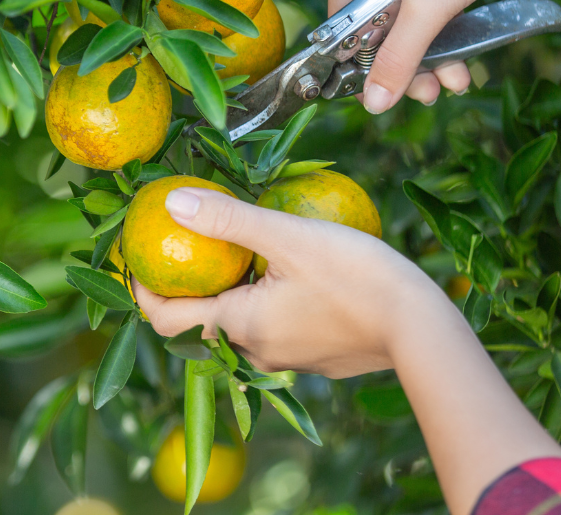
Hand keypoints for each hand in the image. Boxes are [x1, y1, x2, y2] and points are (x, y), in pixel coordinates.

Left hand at [131, 186, 451, 378]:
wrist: (425, 330)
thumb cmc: (356, 277)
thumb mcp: (287, 236)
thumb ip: (228, 219)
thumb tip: (172, 200)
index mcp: (239, 326)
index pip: (166, 319)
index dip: (142, 291)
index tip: (135, 260)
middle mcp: (256, 353)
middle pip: (202, 323)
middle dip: (188, 287)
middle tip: (185, 244)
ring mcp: (290, 360)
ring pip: (242, 326)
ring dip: (230, 293)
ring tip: (237, 251)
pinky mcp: (319, 357)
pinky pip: (276, 329)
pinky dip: (265, 302)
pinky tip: (285, 271)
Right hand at [326, 0, 548, 112]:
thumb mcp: (429, 9)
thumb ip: (398, 59)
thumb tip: (374, 105)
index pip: (345, 21)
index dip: (370, 60)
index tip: (396, 89)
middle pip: (375, 18)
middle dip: (409, 57)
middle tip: (433, 89)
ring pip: (401, 6)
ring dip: (429, 44)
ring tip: (456, 75)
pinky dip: (436, 15)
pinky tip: (461, 40)